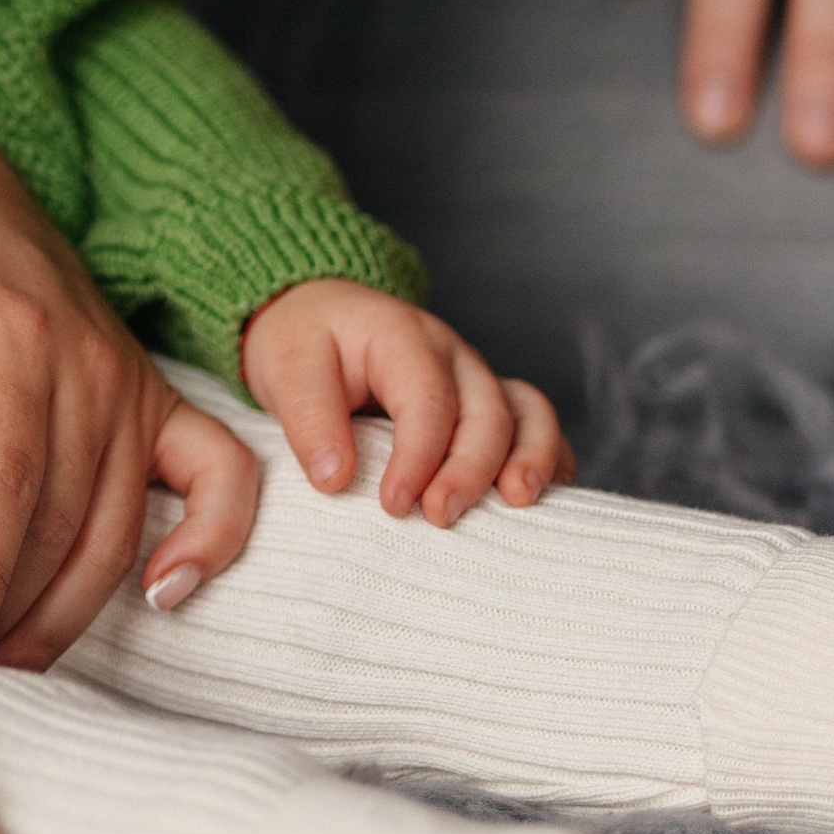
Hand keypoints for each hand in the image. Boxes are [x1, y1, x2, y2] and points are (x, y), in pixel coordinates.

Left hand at [0, 97, 258, 669]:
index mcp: (3, 339)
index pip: (4, 480)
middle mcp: (85, 362)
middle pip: (64, 519)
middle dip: (15, 607)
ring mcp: (130, 381)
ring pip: (121, 522)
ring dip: (74, 606)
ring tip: (10, 659)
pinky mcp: (157, 395)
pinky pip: (221, 474)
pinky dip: (211, 537)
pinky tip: (166, 593)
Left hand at [241, 279, 571, 524]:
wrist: (315, 316)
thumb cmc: (303, 343)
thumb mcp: (286, 368)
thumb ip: (309, 418)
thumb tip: (335, 479)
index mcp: (403, 335)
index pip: (427, 398)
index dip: (418, 456)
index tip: (393, 504)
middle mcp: (451, 354)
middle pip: (486, 409)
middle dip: (471, 468)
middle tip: (439, 517)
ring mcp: (475, 378)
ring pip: (526, 411)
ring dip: (529, 457)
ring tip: (517, 502)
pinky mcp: (484, 404)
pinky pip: (535, 425)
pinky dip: (547, 457)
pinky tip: (538, 498)